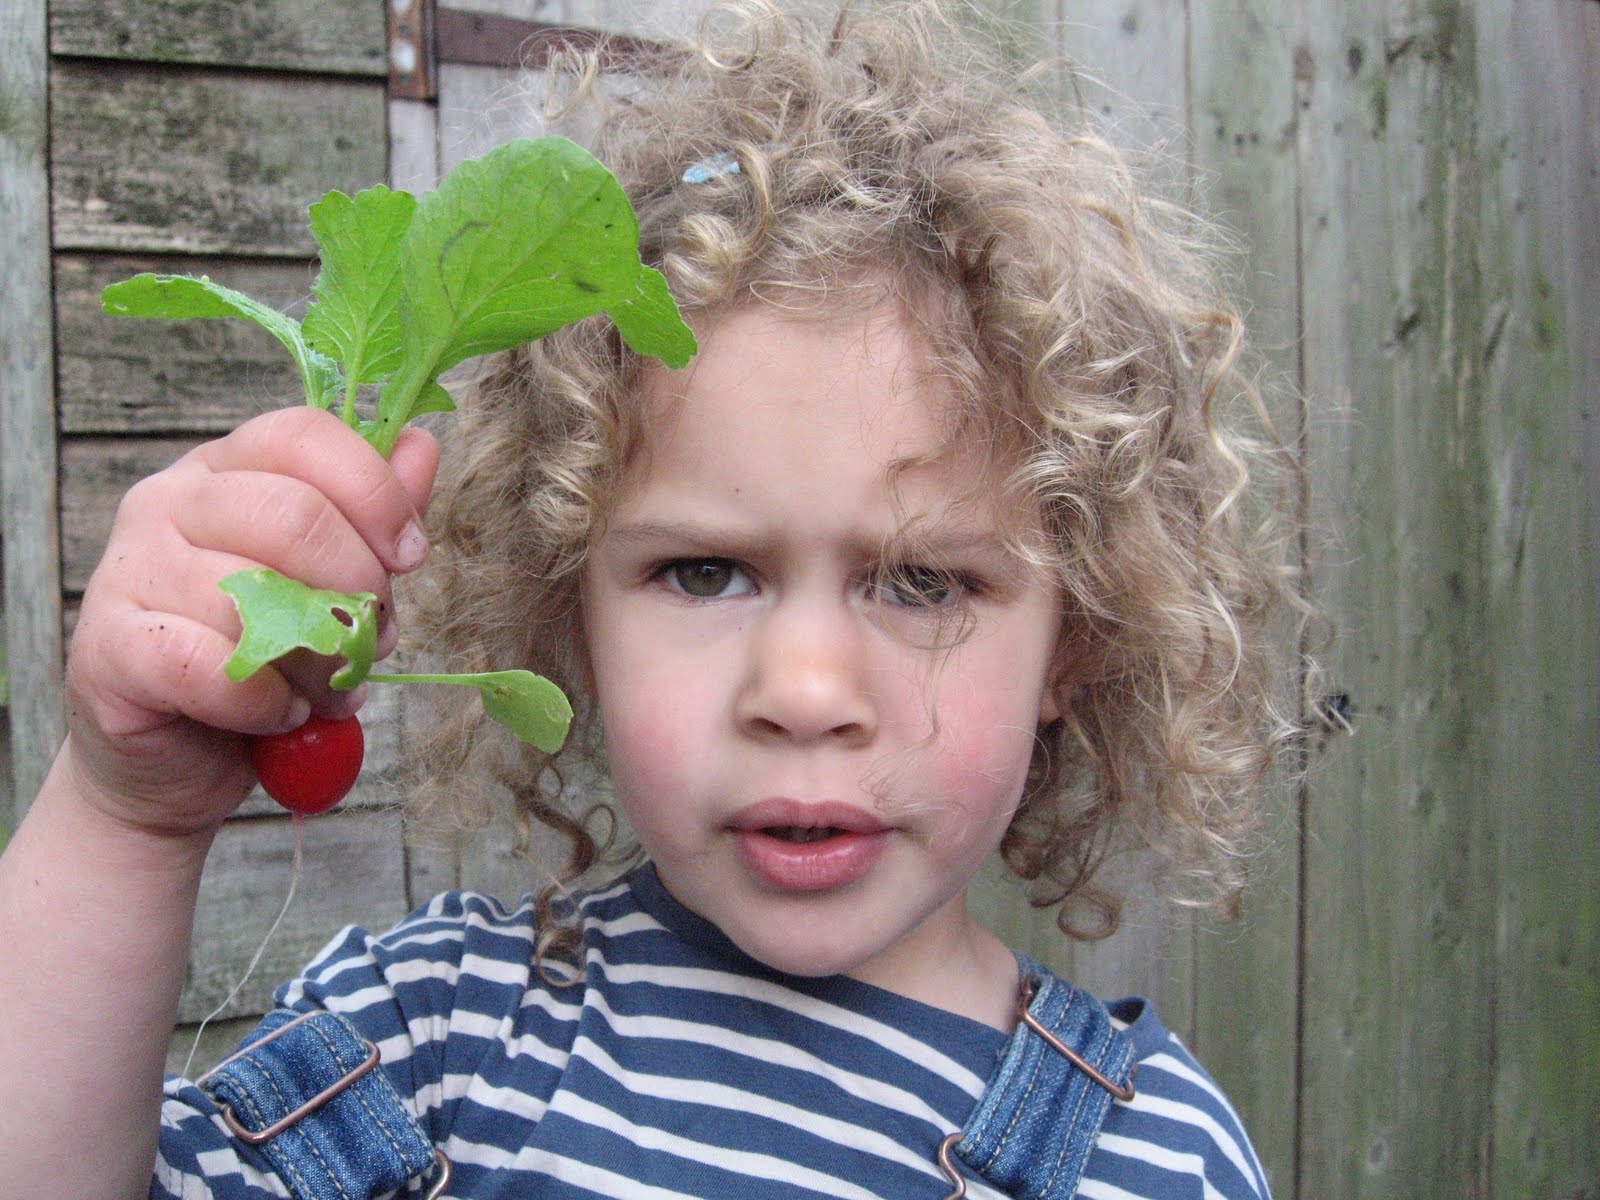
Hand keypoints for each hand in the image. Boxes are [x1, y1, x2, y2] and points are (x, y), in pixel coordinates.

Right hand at [61, 407, 439, 836]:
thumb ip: (372, 515)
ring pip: (253, 596)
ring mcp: (128, 569)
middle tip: (373, 638)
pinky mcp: (106, 648)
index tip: (409, 555)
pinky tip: (277, 712)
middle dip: (357, 585)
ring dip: (317, 659)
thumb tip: (419, 445)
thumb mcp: (331, 579)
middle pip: (292, 513)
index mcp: (225, 468)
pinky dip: (260, 699)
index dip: (373, 492)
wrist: (183, 755)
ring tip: (327, 691)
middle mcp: (168, 501)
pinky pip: (202, 663)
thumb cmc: (266, 656)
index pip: (302, 436)